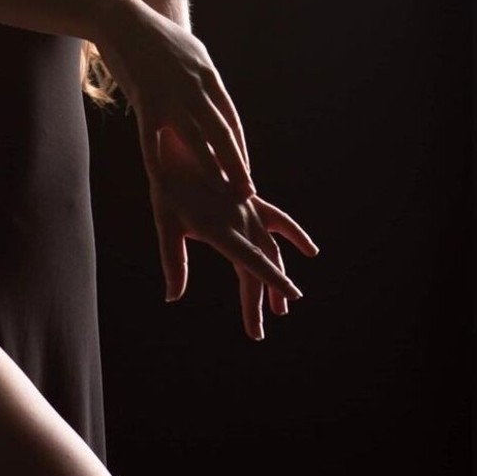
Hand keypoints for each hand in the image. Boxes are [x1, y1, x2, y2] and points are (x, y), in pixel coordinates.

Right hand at [98, 0, 255, 198]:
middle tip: (248, 192)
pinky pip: (154, 140)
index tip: (246, 172)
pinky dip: (161, 164)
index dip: (240, 151)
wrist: (123, 17)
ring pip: (197, 140)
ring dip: (212, 169)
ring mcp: (172, 96)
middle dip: (237, 166)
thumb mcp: (190, 51)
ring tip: (222, 192)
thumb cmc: (154, 35)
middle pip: (223, 134)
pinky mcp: (146, 101)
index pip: (231, 122)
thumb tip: (213, 96)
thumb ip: (202, 77)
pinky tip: (166, 184)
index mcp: (209, 78)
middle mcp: (196, 89)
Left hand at [146, 127, 318, 338]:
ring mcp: (249, 210)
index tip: (291, 298)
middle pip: (260, 266)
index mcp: (220, 229)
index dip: (272, 282)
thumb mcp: (166, 223)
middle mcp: (241, 221)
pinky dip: (295, 236)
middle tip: (258, 332)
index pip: (252, 262)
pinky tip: (310, 251)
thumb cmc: (168, 185)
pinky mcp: (252, 200)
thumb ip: (174, 262)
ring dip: (277, 278)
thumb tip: (171, 298)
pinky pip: (279, 221)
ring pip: (272, 250)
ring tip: (281, 309)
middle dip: (263, 299)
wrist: (180, 143)